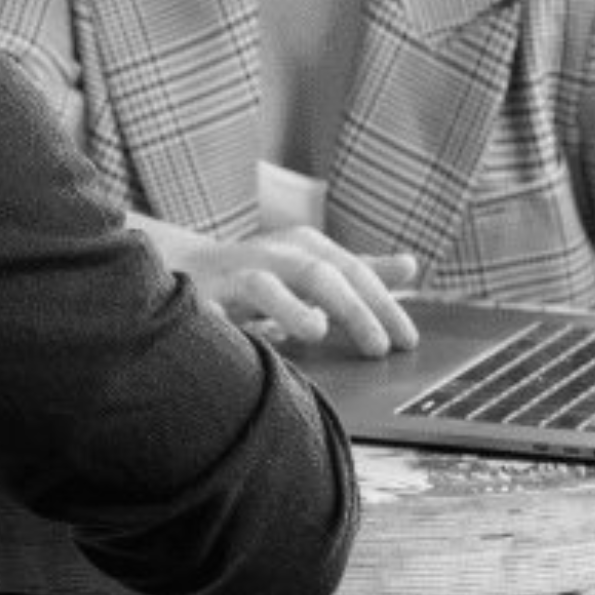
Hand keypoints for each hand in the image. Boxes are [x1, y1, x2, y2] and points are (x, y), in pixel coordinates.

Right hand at [177, 224, 422, 358]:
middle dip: (353, 309)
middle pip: (320, 275)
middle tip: (379, 348)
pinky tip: (254, 342)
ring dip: (292, 308)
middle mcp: (274, 253)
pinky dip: (235, 326)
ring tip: (317, 331)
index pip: (355, 272)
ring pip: (267, 285)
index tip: (407, 342)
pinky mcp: (201, 296)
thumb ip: (360, 271)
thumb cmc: (260, 275)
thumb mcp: (314, 268)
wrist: (184, 268)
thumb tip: (411, 266)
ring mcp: (235, 273)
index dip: (383, 305)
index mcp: (306, 246)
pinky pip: (217, 312)